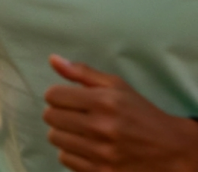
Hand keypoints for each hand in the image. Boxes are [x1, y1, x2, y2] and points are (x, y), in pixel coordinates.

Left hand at [43, 55, 197, 170]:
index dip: (58, 95)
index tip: (69, 99)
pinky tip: (87, 147)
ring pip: (55, 138)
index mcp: (105, 102)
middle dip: (59, 113)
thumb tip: (52, 59)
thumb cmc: (140, 113)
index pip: (53, 95)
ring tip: (82, 131)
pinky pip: (65, 158)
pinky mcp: (101, 171)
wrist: (170, 149)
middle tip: (76, 115)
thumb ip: (82, 72)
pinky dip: (72, 152)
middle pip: (50, 117)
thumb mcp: (117, 86)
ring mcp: (101, 153)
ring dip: (64, 133)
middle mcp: (102, 127)